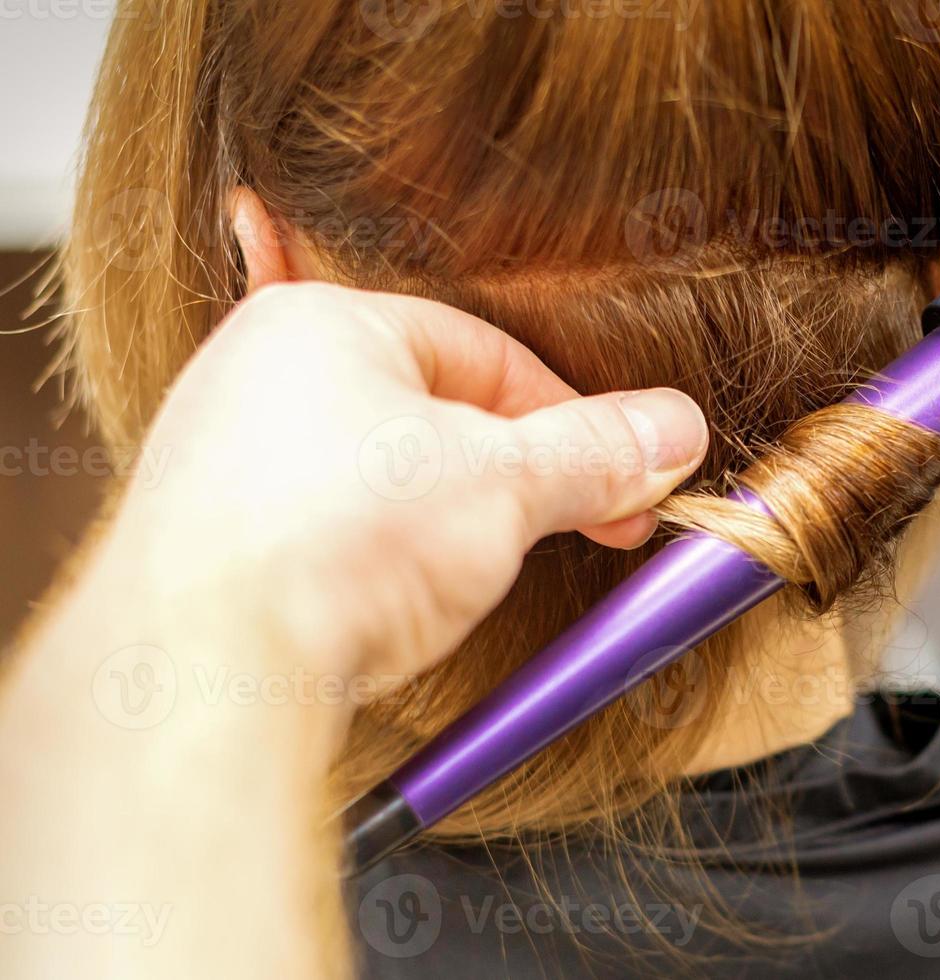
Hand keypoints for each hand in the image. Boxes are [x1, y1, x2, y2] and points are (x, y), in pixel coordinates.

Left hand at [94, 281, 707, 682]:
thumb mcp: (504, 485)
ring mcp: (225, 465)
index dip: (572, 420)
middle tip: (581, 528)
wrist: (201, 671)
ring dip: (453, 527)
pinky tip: (400, 607)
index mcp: (324, 326)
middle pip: (435, 416)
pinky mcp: (212, 548)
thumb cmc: (331, 543)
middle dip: (516, 480)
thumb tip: (672, 430)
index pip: (487, 353)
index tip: (625, 478)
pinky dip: (382, 565)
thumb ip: (597, 452)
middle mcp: (257, 379)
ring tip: (482, 577)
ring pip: (382, 481)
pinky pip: (328, 536)